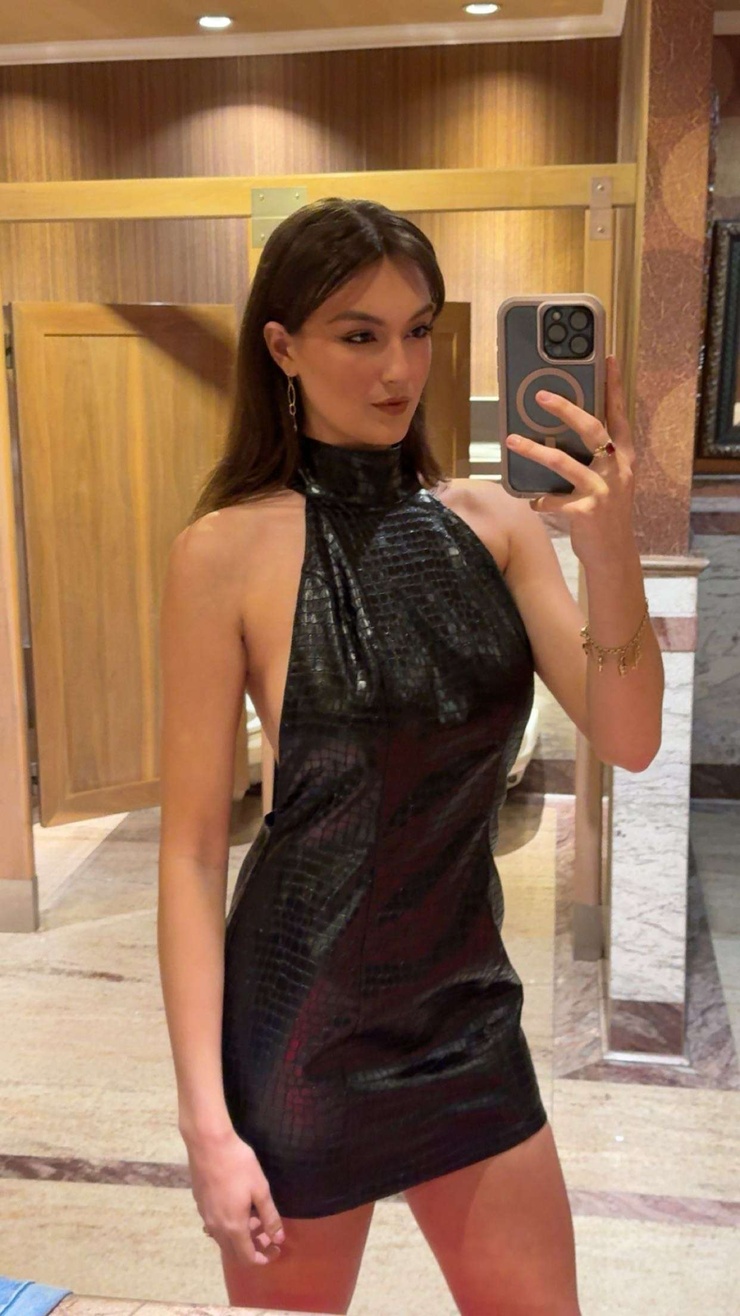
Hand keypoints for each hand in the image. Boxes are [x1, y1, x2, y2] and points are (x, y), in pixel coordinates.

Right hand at [185, 1125, 285, 1264]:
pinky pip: (215, 1225)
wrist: (208, 1144)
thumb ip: (270, 1217)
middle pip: (234, 1252)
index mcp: (233, 1227)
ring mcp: (205, 1216)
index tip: (276, 1248)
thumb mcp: (260, 1189)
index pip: (247, 1258)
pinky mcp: (199, 1204)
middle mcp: (216, 1227)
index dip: (264, 1258)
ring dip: (239, 1236)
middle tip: (266, 1234)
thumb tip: (278, 1238)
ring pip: (223, 1238)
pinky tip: (237, 1206)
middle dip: (252, 1249)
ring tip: (254, 1218)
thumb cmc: (238, 1164)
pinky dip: (228, 1225)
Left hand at [504, 354, 636, 566]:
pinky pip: (554, 499)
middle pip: (592, 429)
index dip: (614, 387)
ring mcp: (603, 490)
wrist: (613, 555)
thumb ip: (594, 459)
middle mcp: (617, 469)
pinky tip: (531, 501)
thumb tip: (559, 435)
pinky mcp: (587, 512)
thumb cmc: (605, 514)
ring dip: (534, 450)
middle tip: (540, 395)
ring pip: (564, 461)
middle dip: (565, 409)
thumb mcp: (609, 481)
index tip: (608, 359)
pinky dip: (539, 499)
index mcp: (624, 457)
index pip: (620, 415)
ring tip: (511, 440)